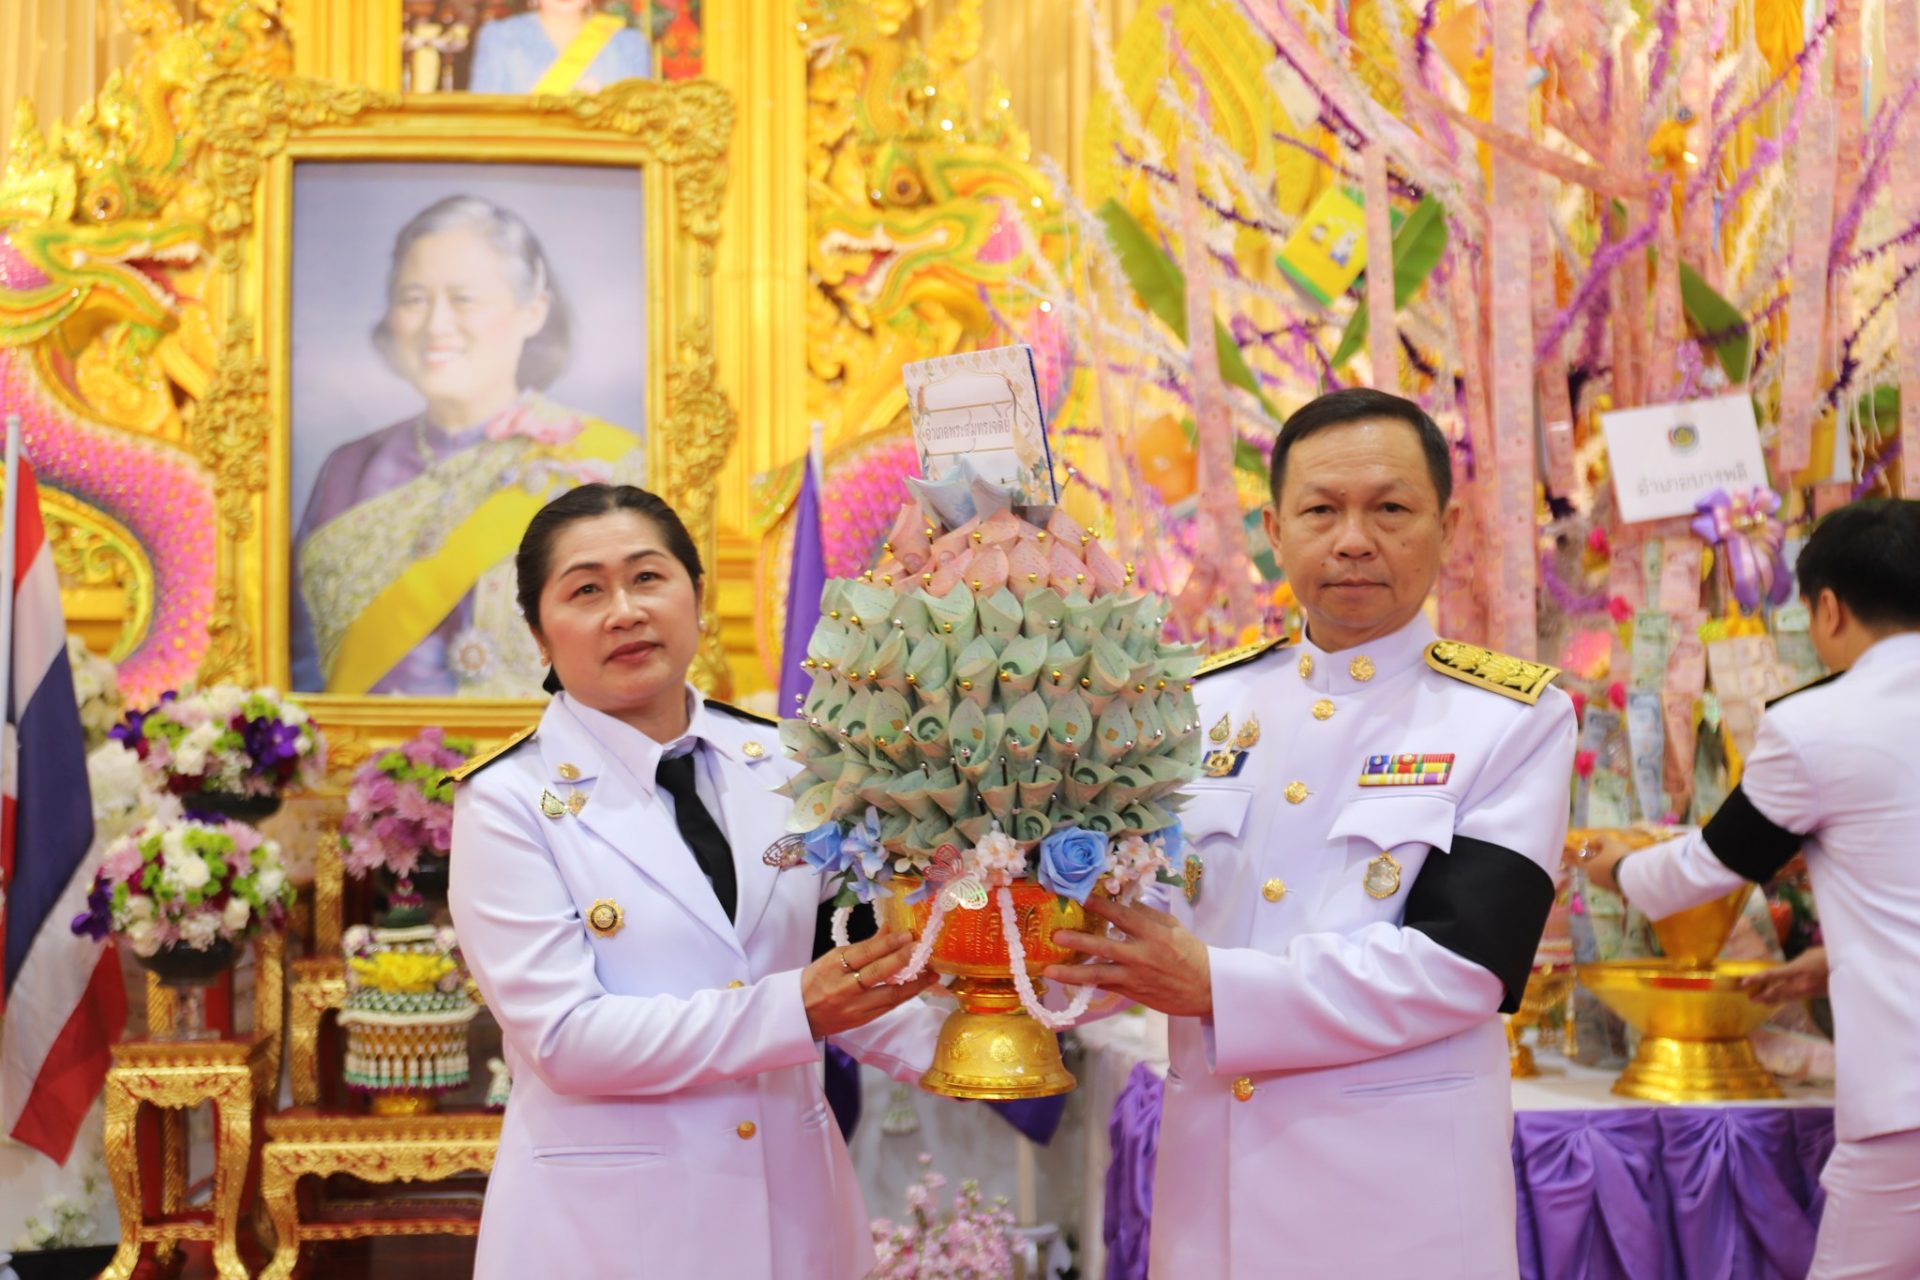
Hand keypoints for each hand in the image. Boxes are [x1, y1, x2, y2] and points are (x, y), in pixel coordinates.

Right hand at [801, 931, 939, 1038]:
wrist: (798, 1015)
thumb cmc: (815, 980)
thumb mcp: (832, 958)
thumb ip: (863, 947)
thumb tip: (889, 929)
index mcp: (833, 966)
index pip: (864, 953)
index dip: (888, 943)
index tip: (908, 935)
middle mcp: (843, 987)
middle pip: (878, 973)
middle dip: (904, 960)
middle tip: (923, 950)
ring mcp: (853, 1007)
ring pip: (889, 994)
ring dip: (913, 984)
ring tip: (931, 973)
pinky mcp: (861, 1020)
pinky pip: (888, 1006)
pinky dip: (904, 996)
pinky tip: (917, 987)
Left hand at [1043, 897, 1213, 1017]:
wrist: (1206, 989)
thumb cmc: (1190, 953)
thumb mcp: (1173, 927)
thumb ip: (1147, 915)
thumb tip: (1123, 900)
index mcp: (1154, 934)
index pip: (1122, 916)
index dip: (1100, 905)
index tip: (1080, 896)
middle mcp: (1141, 955)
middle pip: (1104, 946)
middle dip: (1078, 940)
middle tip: (1056, 935)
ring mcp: (1135, 976)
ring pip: (1098, 974)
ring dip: (1071, 972)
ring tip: (1049, 971)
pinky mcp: (1132, 993)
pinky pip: (1104, 987)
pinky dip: (1085, 984)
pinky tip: (1067, 981)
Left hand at [1571, 830, 1641, 894]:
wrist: (1633, 874)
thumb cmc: (1616, 856)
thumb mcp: (1610, 843)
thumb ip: (1601, 839)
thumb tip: (1596, 838)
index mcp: (1589, 868)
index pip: (1582, 862)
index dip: (1586, 855)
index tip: (1591, 850)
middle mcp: (1594, 879)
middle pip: (1593, 869)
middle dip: (1598, 863)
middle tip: (1606, 855)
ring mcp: (1605, 887)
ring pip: (1603, 876)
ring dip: (1608, 870)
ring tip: (1617, 862)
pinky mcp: (1616, 891)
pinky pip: (1614, 881)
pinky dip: (1616, 876)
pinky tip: (1624, 870)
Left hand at [1741, 946, 1828, 1003]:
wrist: (1849, 967)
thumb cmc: (1827, 955)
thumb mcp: (1807, 955)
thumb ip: (1794, 965)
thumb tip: (1786, 971)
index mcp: (1796, 970)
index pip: (1771, 975)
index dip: (1756, 979)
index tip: (1743, 982)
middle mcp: (1799, 983)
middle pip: (1776, 991)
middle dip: (1762, 995)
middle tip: (1750, 998)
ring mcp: (1807, 991)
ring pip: (1786, 997)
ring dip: (1772, 1000)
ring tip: (1761, 1002)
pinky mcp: (1814, 996)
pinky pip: (1796, 998)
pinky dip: (1786, 999)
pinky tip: (1780, 1001)